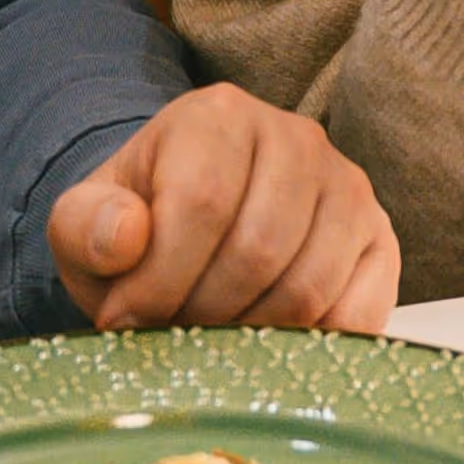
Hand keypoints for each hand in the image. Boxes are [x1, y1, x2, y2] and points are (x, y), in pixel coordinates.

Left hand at [47, 85, 396, 331]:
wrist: (193, 220)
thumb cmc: (141, 223)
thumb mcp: (87, 220)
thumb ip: (85, 225)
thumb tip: (126, 238)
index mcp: (219, 115)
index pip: (201, 204)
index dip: (160, 279)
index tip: (126, 319)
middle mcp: (296, 138)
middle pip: (258, 251)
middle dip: (202, 314)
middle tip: (171, 336)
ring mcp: (347, 187)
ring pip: (307, 288)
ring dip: (250, 338)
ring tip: (211, 339)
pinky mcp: (379, 240)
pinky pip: (358, 313)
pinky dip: (309, 348)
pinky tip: (266, 347)